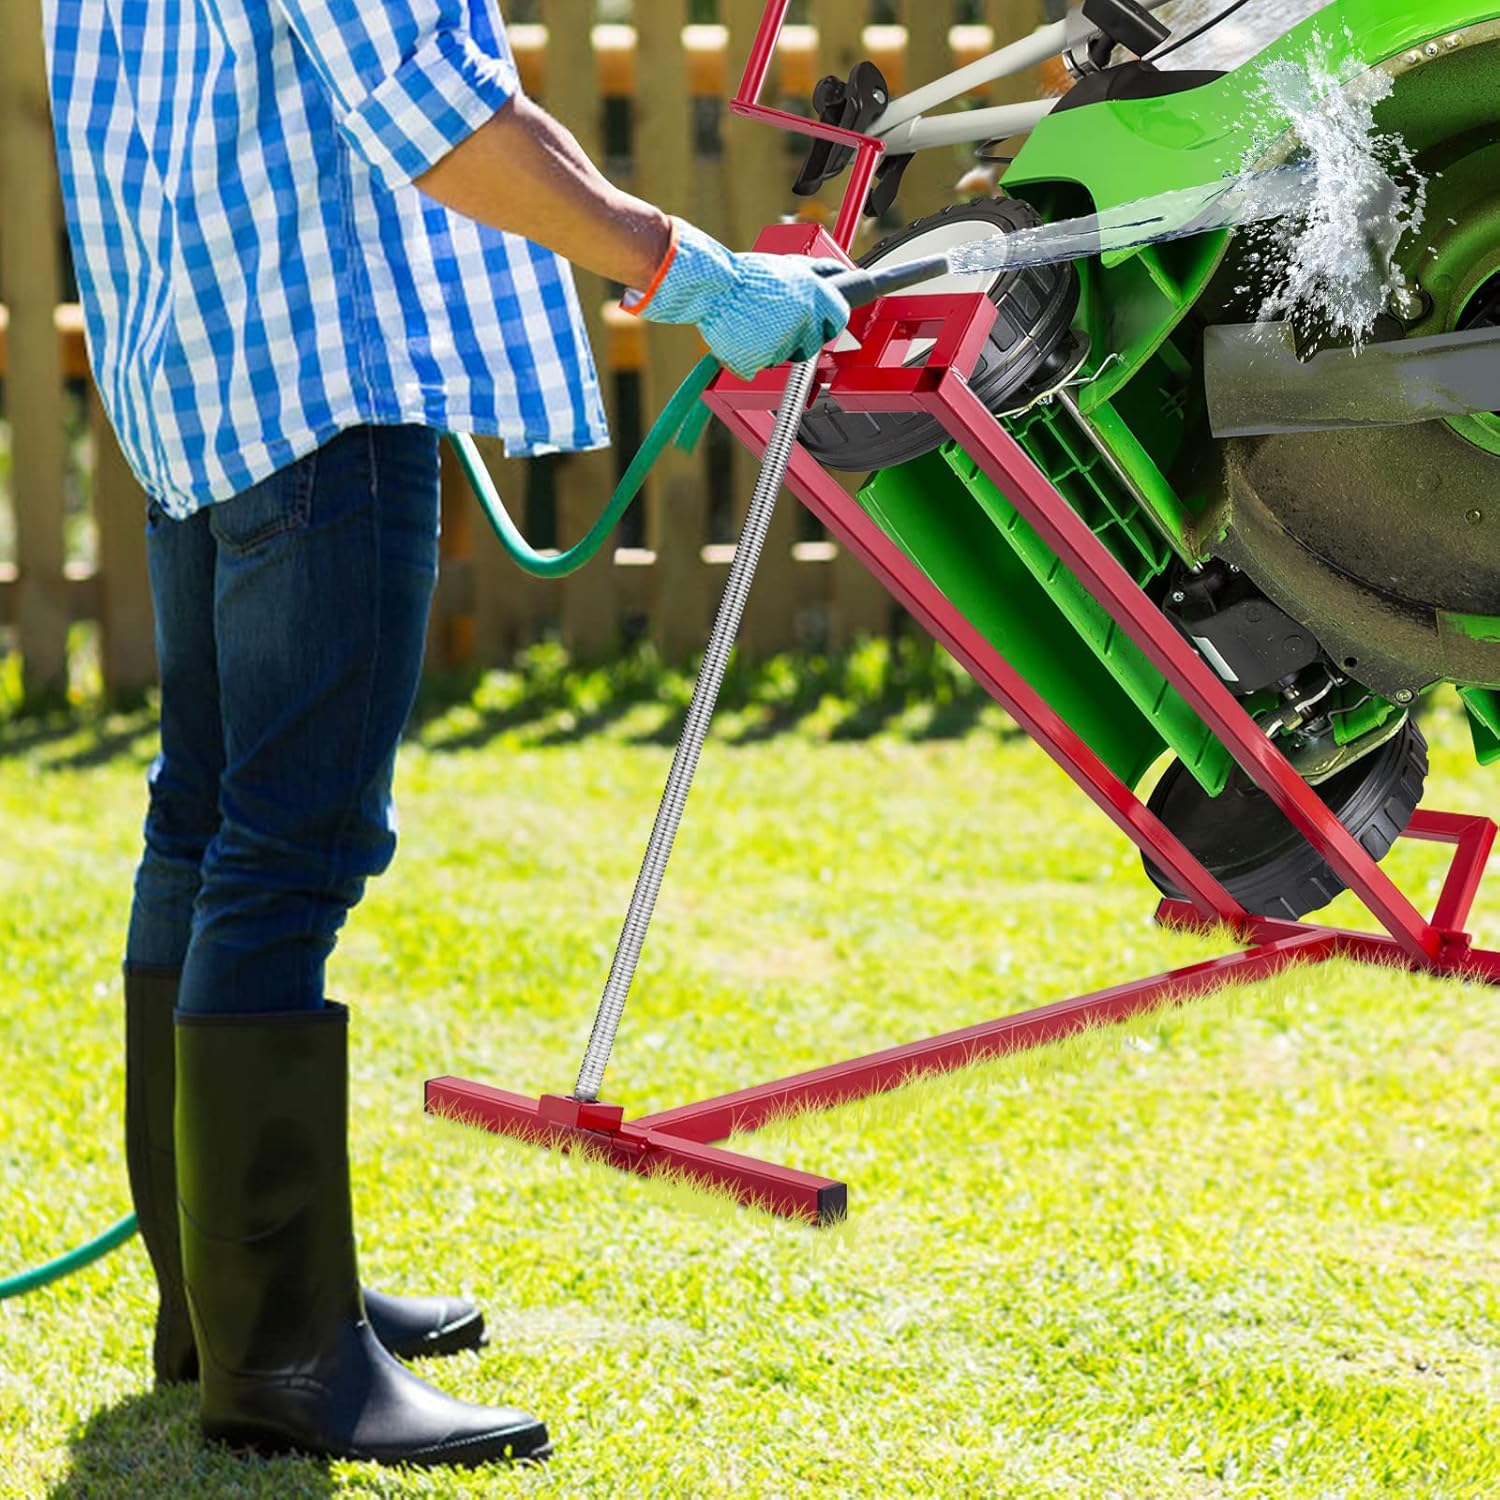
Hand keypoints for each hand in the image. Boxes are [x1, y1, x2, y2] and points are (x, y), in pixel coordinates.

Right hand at [624, 220, 850, 379]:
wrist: (713, 287)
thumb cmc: (750, 275)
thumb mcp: (792, 264)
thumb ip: (821, 273)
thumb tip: (846, 272)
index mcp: (819, 297)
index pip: (840, 316)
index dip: (831, 318)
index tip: (927, 266)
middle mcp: (808, 321)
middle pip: (816, 341)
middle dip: (802, 333)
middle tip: (776, 313)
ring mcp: (788, 343)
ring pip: (790, 355)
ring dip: (778, 343)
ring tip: (756, 319)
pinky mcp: (766, 360)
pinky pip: (768, 364)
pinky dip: (757, 354)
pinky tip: (745, 332)